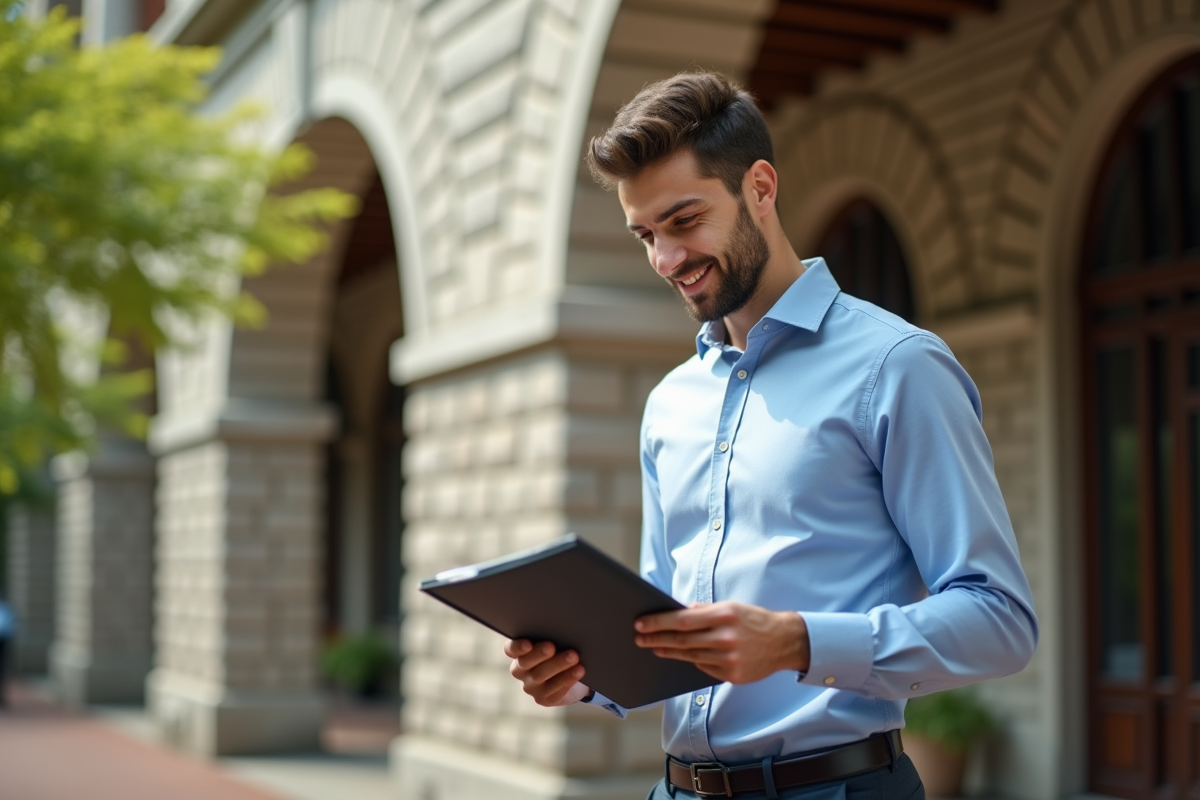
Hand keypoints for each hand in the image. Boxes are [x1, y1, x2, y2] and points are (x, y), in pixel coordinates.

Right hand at [504, 639, 591, 705]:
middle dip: (539, 654)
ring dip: (558, 665)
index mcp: (518, 652)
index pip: (511, 649)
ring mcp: (531, 686)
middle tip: (552, 646)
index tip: (528, 643)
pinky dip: (567, 679)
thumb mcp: (554, 640)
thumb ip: (551, 634)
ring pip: (540, 676)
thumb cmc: (560, 648)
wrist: (570, 675)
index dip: (517, 647)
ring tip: (574, 656)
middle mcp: (520, 670)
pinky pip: (554, 691)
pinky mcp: (543, 698)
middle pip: (525, 662)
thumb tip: (562, 626)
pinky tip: (578, 671)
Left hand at [634, 601, 809, 683]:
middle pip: (682, 640)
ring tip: (654, 647)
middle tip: (639, 638)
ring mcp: (729, 659)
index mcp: (725, 615)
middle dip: (656, 638)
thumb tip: (679, 611)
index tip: (640, 623)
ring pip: (690, 656)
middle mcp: (727, 638)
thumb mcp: (732, 607)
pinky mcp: (732, 675)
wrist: (784, 642)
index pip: (682, 620)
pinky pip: (703, 668)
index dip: (658, 622)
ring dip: (668, 651)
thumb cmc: (754, 620)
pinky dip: (690, 661)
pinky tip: (678, 656)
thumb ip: (705, 610)